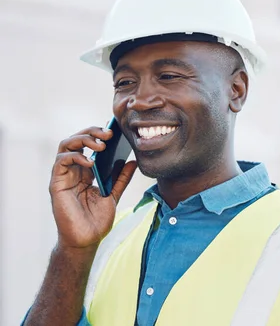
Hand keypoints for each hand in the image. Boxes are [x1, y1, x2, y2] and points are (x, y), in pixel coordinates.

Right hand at [49, 126, 136, 250]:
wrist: (87, 240)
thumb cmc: (97, 220)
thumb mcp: (113, 195)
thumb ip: (121, 178)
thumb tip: (132, 161)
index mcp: (86, 171)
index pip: (89, 144)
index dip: (99, 134)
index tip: (116, 131)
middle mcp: (73, 170)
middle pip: (77, 140)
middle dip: (92, 132)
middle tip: (109, 133)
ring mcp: (63, 176)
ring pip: (66, 145)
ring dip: (83, 140)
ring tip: (101, 145)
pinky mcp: (56, 184)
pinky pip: (61, 162)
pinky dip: (76, 156)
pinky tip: (90, 162)